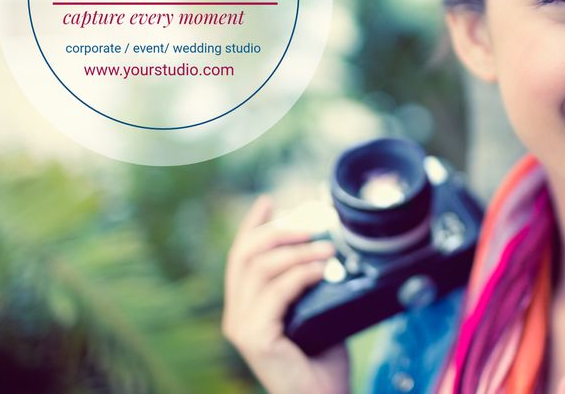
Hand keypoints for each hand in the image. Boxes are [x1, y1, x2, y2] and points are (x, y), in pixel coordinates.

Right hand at [223, 196, 350, 393]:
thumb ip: (310, 286)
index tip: (268, 200)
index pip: (241, 257)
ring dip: (298, 251)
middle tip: (312, 223)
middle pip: (246, 255)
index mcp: (246, 307)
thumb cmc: (322, 363)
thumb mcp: (314, 313)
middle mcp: (237, 315)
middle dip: (278, 230)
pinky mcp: (255, 338)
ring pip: (260, 268)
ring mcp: (242, 327)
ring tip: (328, 248)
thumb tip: (327, 251)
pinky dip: (300, 275)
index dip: (252, 225)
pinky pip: (276, 293)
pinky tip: (322, 270)